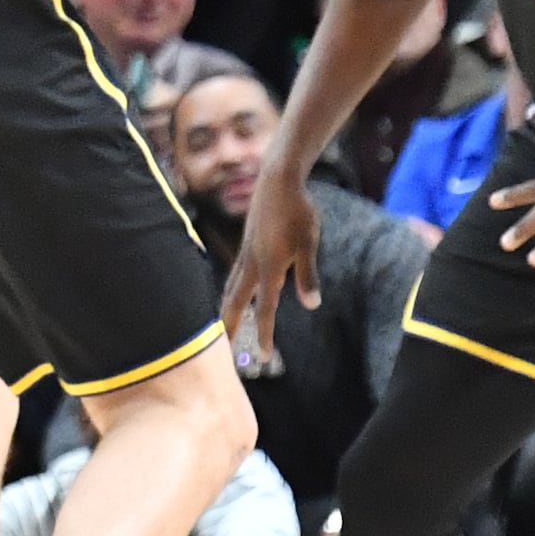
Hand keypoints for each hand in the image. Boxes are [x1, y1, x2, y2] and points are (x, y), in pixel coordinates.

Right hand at [222, 165, 323, 368]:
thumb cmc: (298, 211)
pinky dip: (230, 289)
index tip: (264, 356)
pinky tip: (234, 290)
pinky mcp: (246, 242)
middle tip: (225, 350)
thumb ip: (307, 275)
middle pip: (236, 301)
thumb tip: (312, 304)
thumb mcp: (309, 243)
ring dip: (227, 308)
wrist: (278, 179)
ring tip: (223, 325)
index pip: (265, 308)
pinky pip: (234, 273)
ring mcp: (246, 251)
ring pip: (231, 287)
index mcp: (268, 266)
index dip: (265, 333)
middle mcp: (252, 262)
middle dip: (231, 326)